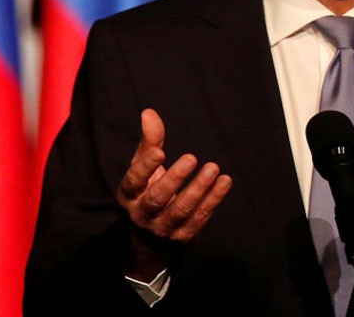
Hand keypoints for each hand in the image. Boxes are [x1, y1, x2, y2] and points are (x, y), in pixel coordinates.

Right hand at [116, 108, 231, 279]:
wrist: (150, 241)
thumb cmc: (147, 192)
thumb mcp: (143, 169)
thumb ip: (149, 142)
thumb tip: (149, 113)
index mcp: (129, 195)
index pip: (134, 180)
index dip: (145, 167)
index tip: (159, 152)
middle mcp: (143, 213)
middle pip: (157, 198)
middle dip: (174, 178)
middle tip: (191, 157)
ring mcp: (163, 228)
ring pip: (181, 210)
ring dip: (198, 189)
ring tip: (213, 167)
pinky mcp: (183, 236)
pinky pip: (200, 218)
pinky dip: (213, 199)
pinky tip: (224, 182)